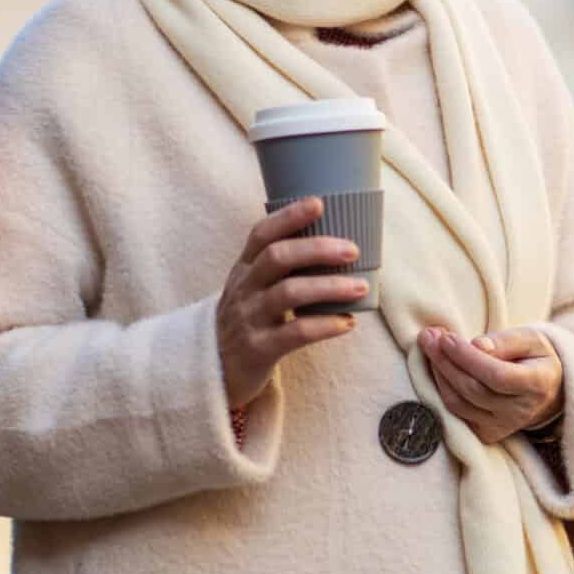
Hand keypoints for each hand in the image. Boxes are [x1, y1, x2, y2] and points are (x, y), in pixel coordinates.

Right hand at [216, 198, 367, 408]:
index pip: (261, 233)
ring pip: (288, 293)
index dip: (289, 216)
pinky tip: (348, 322)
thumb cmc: (247, 319)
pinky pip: (295, 333)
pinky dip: (325, 325)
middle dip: (317, 249)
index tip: (319, 203)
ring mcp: (250, 318)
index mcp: (245, 268)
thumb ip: (280, 267)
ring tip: (361, 286)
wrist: (213, 369)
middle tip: (352, 249)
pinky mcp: (259, 349)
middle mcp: (245, 288)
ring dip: (329, 286)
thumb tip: (336, 244)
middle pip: (277, 258)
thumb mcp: (252, 288)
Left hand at [419, 325, 561, 444]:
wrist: (547, 390)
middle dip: (445, 361)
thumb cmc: (536, 357)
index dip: (467, 357)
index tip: (446, 337)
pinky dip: (440, 389)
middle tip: (428, 336)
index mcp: (536, 385)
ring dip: (438, 374)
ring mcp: (502, 427)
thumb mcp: (531, 340)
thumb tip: (476, 345)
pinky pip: (455, 413)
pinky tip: (436, 367)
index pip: (496, 375)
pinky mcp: (486, 434)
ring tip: (429, 345)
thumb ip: (505, 341)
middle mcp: (520, 412)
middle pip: (472, 389)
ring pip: (458, 403)